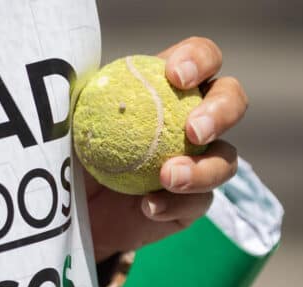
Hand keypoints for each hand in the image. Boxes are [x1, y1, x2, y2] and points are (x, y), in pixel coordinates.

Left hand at [86, 36, 247, 260]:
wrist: (72, 211)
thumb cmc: (73, 152)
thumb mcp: (70, 120)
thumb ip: (80, 94)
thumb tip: (74, 73)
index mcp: (169, 86)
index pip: (201, 59)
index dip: (199, 60)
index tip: (175, 76)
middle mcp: (193, 119)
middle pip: (232, 101)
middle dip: (221, 111)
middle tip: (193, 130)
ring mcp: (199, 162)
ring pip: (226, 159)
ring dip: (203, 169)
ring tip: (168, 177)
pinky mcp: (193, 202)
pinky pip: (198, 203)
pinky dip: (174, 204)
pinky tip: (149, 206)